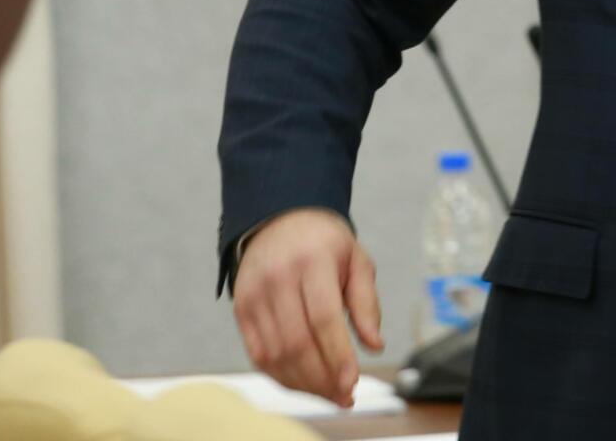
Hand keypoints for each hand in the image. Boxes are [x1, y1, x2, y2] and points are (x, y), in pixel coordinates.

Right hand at [232, 208, 383, 406]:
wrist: (279, 218)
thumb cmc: (324, 242)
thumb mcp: (357, 259)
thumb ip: (367, 303)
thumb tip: (374, 345)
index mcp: (312, 260)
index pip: (323, 317)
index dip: (337, 355)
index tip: (351, 382)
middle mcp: (278, 277)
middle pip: (297, 342)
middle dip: (322, 378)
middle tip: (343, 396)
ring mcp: (254, 294)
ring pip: (276, 354)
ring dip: (303, 383)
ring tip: (328, 393)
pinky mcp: (241, 308)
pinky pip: (258, 353)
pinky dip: (280, 375)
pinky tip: (302, 381)